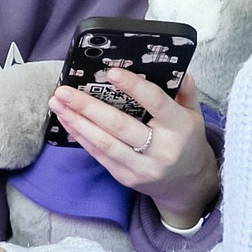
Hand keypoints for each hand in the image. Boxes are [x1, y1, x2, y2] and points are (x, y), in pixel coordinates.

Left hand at [48, 68, 217, 225]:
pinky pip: (99, 155)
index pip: (155, 103)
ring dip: (77, 122)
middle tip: (65, 90)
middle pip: (119, 125)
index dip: (133, 87)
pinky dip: (80, 136)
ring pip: (104, 143)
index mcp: (180, 127)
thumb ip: (185, 90)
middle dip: (88, 106)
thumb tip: (174, 68)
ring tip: (57, 103)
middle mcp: (161, 149)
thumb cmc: (186, 141)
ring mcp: (142, 166)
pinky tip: (67, 121)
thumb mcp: (193, 114)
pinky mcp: (126, 177)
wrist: (187, 184)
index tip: (112, 73)